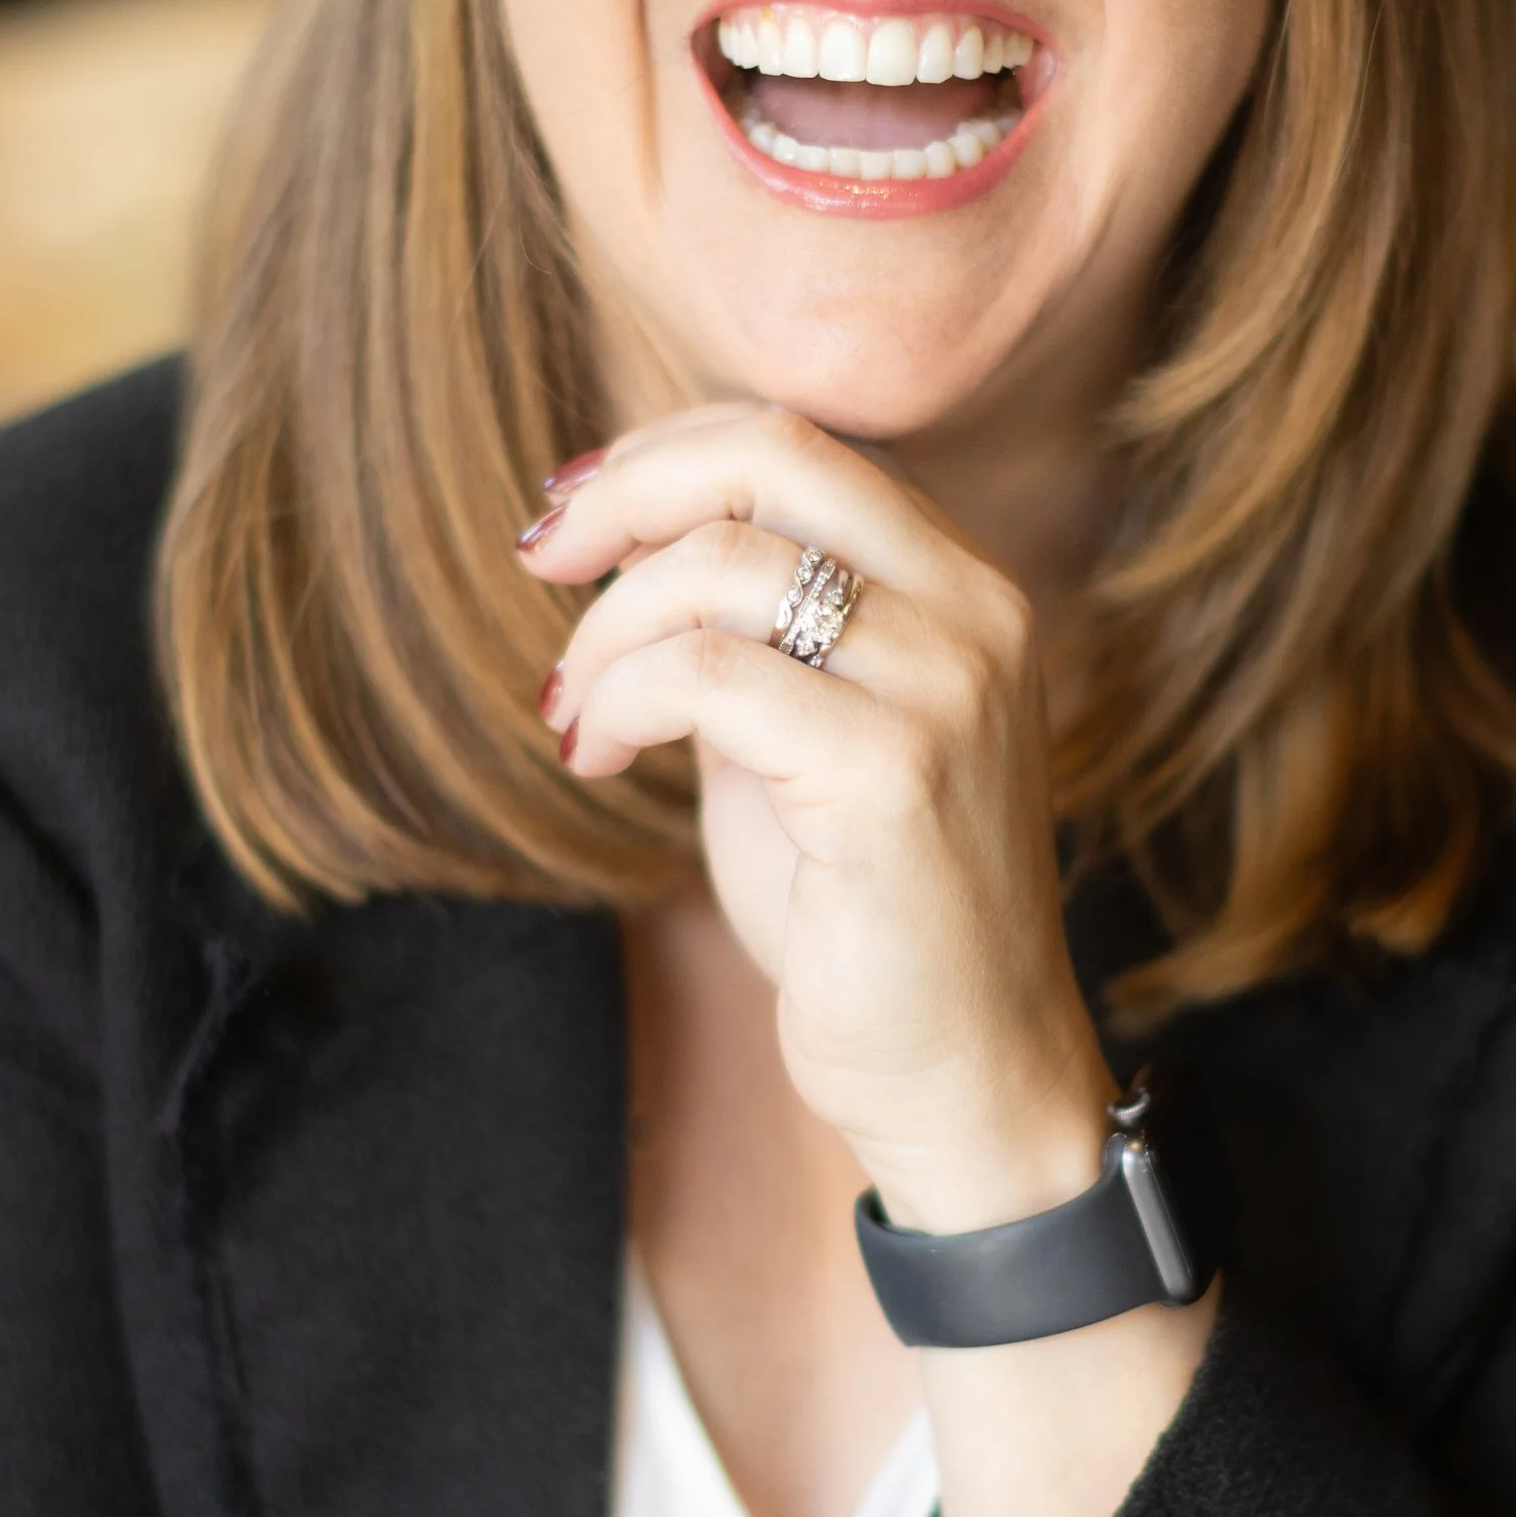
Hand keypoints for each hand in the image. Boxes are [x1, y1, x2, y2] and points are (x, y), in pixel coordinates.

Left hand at [521, 404, 1109, 1225]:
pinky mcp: (894, 774)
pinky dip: (622, 701)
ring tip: (575, 715)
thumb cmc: (861, 911)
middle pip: (770, 457)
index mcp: (961, 587)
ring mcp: (945, 688)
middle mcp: (974, 615)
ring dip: (606, 633)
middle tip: (541, 564)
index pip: (794, 445)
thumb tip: (620, 531)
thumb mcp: (798, 731)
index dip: (659, 457)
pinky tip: (599, 756)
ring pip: (722, 567)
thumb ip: (745, 630)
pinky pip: (710, 679)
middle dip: (623, 494)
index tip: (569, 521)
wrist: (957, 1071)